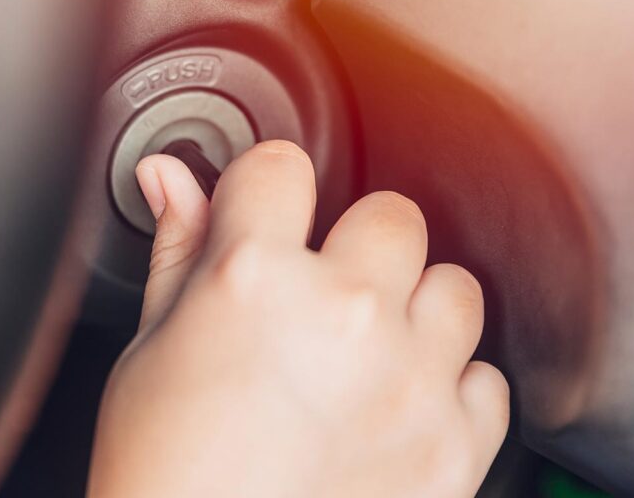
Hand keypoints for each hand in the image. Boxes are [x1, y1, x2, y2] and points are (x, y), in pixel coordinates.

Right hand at [88, 140, 508, 497]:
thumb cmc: (165, 476)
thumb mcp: (148, 353)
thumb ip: (174, 251)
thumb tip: (166, 177)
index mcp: (253, 280)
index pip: (281, 167)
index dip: (266, 190)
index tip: (264, 217)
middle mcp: (343, 315)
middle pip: (389, 214)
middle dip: (352, 245)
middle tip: (317, 297)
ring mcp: (410, 379)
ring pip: (453, 286)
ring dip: (413, 307)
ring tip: (365, 352)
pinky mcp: (455, 444)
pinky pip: (484, 378)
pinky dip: (449, 386)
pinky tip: (395, 407)